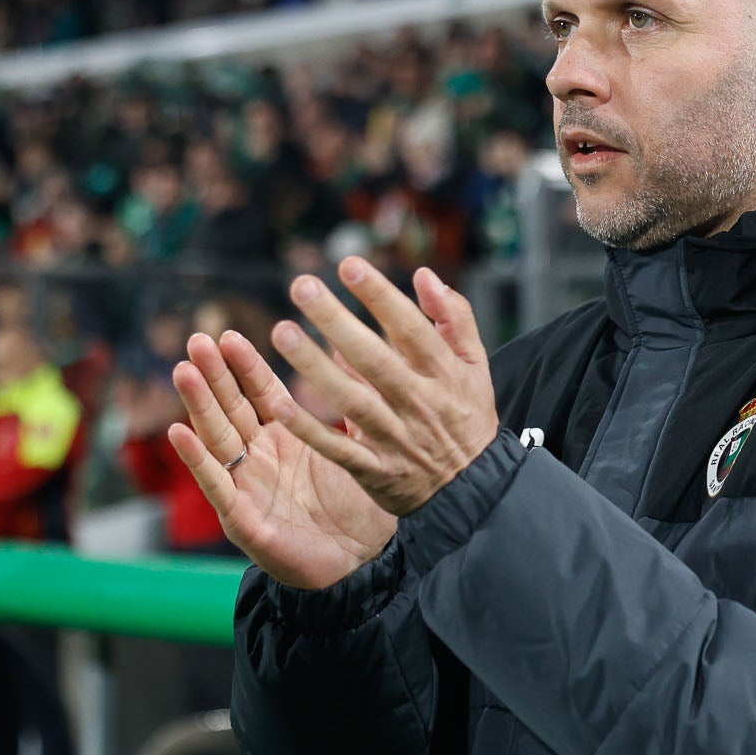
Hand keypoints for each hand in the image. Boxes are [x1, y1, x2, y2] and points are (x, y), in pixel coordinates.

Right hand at [168, 331, 396, 590]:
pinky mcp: (243, 520)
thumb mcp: (352, 445)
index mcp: (285, 437)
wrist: (365, 563)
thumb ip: (346, 401)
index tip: (227, 334)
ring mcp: (247, 487)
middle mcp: (260, 458)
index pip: (260, 393)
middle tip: (197, 340)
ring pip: (217, 440)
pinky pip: (217, 486)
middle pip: (231, 409)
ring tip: (183, 371)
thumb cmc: (360, 505)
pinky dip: (198, 460)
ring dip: (197, 406)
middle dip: (213, 375)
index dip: (244, 365)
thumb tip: (344, 350)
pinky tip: (179, 432)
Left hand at [248, 258, 499, 518]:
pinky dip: (309, 428)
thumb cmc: (468, 416)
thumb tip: (425, 274)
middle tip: (302, 286)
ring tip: (282, 332)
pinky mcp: (375, 469)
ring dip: (314, 367)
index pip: (410, 328)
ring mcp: (396, 437)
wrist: (474, 489)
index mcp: (445, 373)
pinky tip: (278, 403)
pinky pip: (337, 448)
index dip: (380, 296)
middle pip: (374, 358)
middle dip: (337, 321)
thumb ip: (455, 317)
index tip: (348, 264)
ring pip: (351, 399)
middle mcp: (419, 402)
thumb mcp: (477, 364)